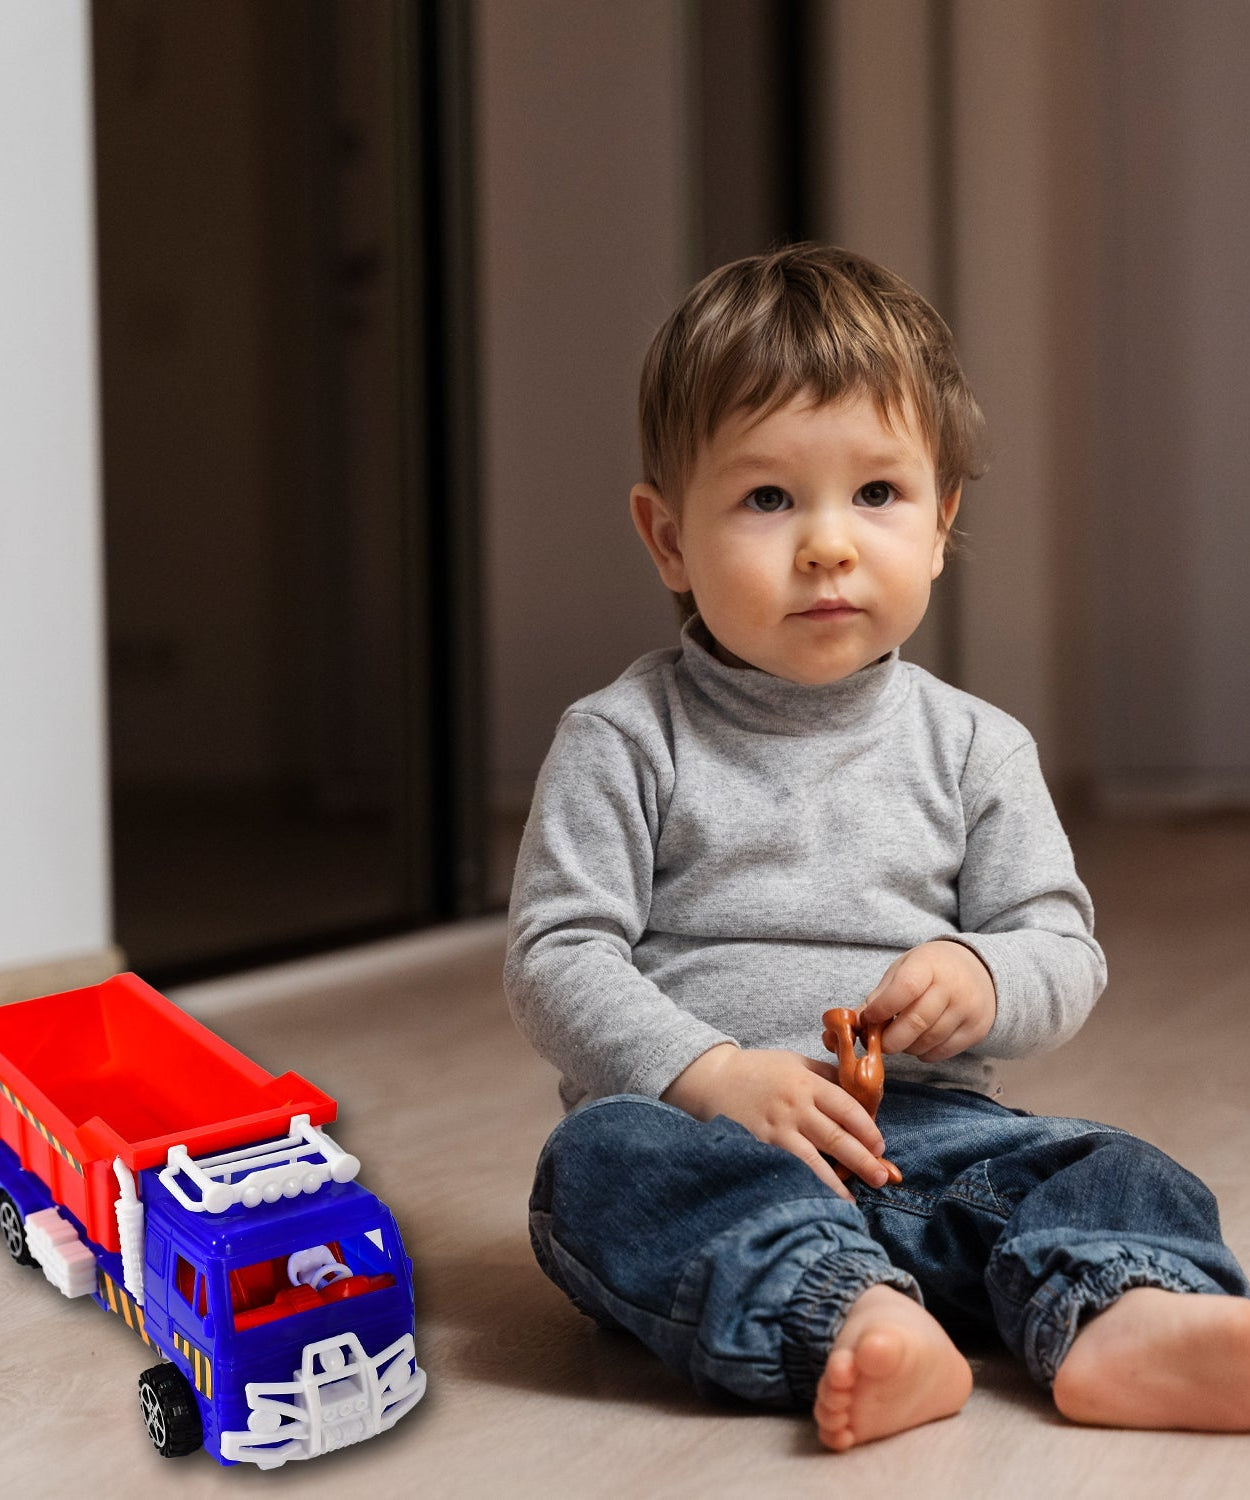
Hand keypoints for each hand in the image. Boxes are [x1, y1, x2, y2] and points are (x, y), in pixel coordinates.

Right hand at [661, 1044, 889, 1200]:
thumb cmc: (759, 1069)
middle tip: (884, 1176)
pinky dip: (812, 1183)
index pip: (846, 1107)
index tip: (881, 1145)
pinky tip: (826, 1198)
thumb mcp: (795, 1061)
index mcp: (807, 1082)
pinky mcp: (763, 1145)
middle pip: (837, 1137)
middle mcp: (795, 1106)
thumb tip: (860, 1093)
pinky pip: (794, 1168)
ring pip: (817, 1158)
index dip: (867, 1128)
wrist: (715, 1079)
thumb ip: (825, 1075)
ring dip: (843, 1178)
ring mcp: (778, 1129)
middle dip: (864, 1159)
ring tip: (859, 1195)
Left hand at [858, 940, 996, 1062]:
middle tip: (878, 1042)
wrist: (978, 971)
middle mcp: (953, 987)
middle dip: (890, 1039)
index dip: (883, 1008)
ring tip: (900, 1038)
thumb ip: (881, 994)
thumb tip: (855, 1021)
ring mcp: (967, 1010)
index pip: (905, 988)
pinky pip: (942, 1052)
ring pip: (928, 1041)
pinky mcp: (975, 1030)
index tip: (869, 1019)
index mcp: (930, 965)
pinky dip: (923, 1053)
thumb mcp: (905, 968)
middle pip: (916, 1022)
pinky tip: (919, 1042)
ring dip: (906, 1047)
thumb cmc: (932, 969)